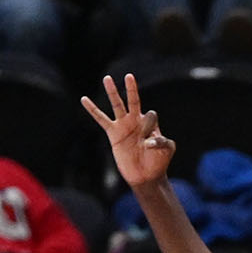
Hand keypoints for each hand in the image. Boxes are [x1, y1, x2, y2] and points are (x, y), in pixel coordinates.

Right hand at [82, 73, 177, 191]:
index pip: (150, 115)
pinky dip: (92, 109)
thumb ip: (164, 141)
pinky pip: (101, 119)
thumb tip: (150, 140)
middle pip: (132, 100)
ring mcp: (123, 126)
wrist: (146, 176)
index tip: (151, 145)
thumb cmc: (159, 162)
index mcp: (150, 123)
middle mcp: (136, 121)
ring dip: (112, 92)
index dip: (151, 128)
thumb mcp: (167, 149)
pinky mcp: (113, 134)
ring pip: (116, 105)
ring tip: (107, 78)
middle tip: (129, 76)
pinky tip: (84, 99)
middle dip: (131, 88)